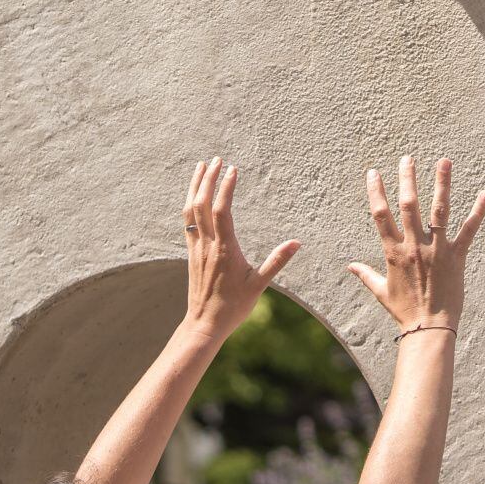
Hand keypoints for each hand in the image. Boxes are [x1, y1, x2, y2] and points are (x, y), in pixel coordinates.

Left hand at [183, 158, 299, 340]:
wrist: (204, 324)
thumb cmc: (233, 306)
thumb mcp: (259, 285)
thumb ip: (277, 262)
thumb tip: (297, 243)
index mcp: (224, 249)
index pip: (222, 210)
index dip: (226, 187)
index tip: (233, 169)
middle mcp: (207, 244)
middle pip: (202, 204)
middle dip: (208, 178)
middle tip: (217, 159)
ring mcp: (196, 247)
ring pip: (190, 210)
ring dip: (195, 186)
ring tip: (200, 167)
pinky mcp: (190, 253)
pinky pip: (187, 222)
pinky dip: (189, 203)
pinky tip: (193, 195)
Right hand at [347, 155, 484, 333]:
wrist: (429, 329)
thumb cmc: (404, 312)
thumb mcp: (381, 291)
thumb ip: (366, 275)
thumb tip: (349, 266)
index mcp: (393, 252)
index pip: (380, 215)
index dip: (375, 192)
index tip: (373, 172)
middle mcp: (414, 246)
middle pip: (408, 205)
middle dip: (407, 179)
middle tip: (407, 159)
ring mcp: (436, 250)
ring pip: (439, 210)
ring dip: (442, 184)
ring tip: (444, 161)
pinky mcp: (457, 257)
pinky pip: (468, 230)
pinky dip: (478, 212)